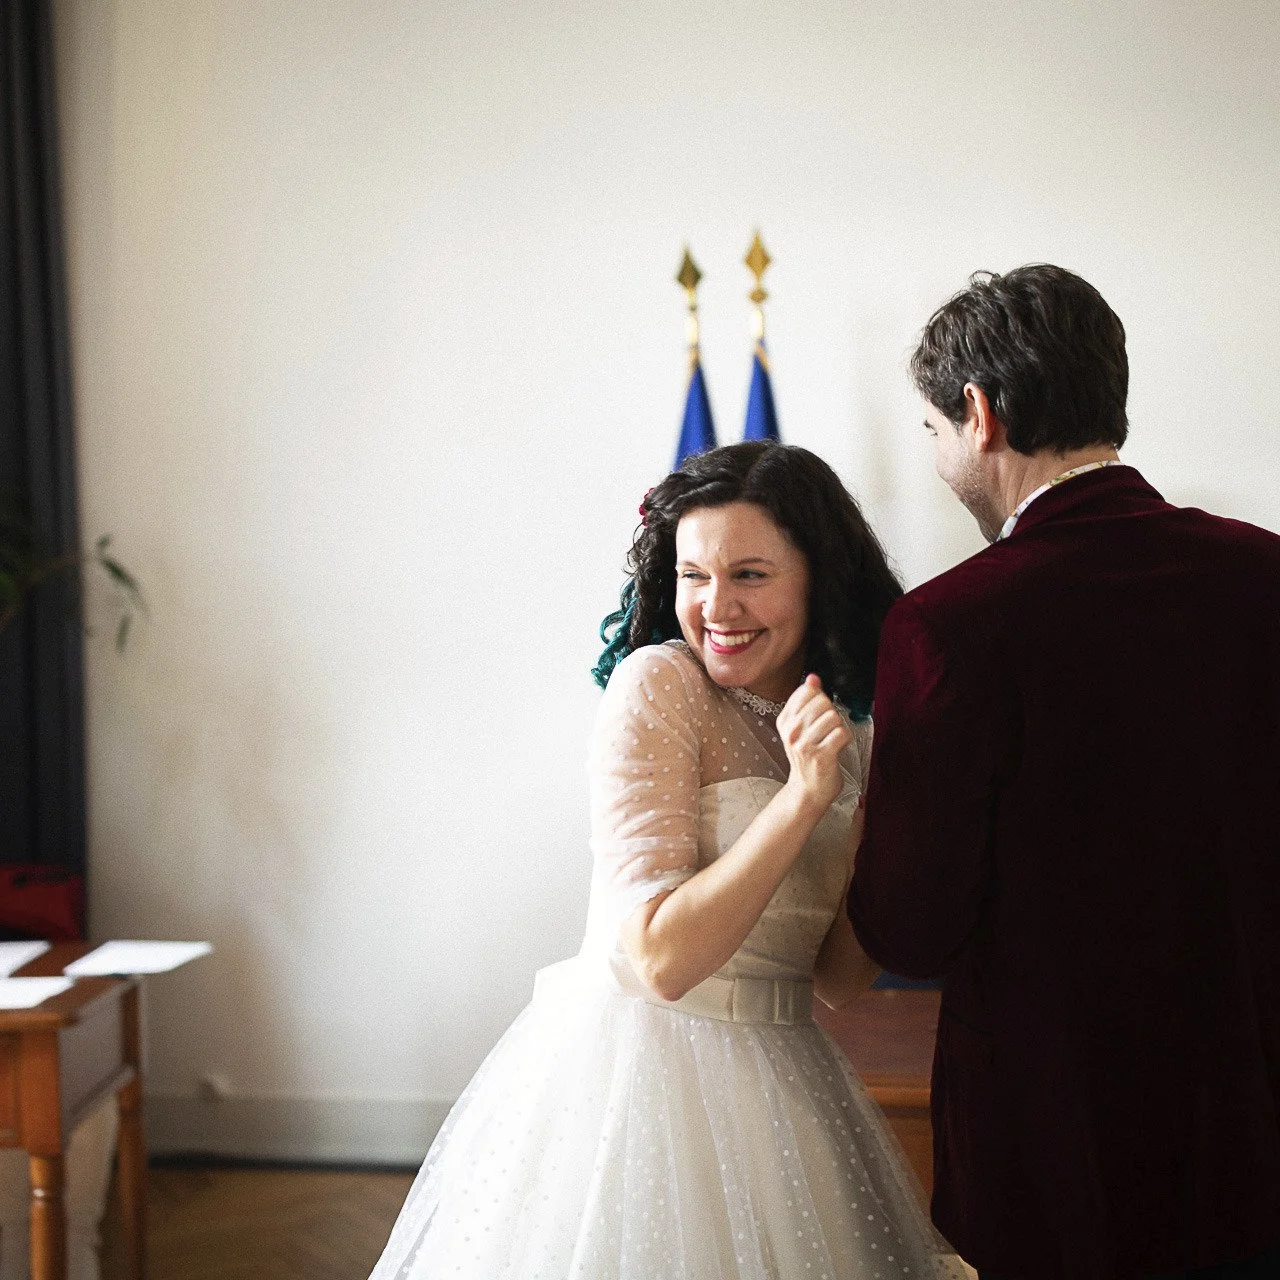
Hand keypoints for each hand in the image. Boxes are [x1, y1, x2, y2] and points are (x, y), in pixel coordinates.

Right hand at [777, 674, 851, 813]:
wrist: (808, 790)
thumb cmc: (807, 756)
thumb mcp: (801, 727)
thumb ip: (807, 700)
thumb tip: (813, 678)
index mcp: (784, 721)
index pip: (807, 692)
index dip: (820, 699)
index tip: (819, 714)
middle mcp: (791, 732)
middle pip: (822, 702)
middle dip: (831, 713)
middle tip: (827, 729)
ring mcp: (805, 745)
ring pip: (833, 717)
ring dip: (839, 727)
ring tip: (832, 739)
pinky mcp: (821, 757)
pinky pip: (842, 733)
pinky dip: (845, 739)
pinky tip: (837, 747)